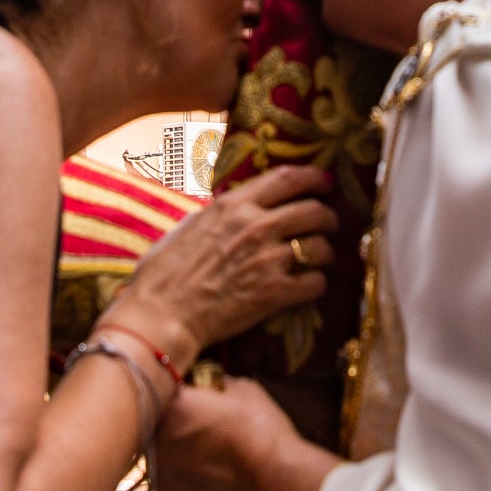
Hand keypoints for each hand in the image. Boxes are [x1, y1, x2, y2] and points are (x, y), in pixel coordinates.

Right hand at [111, 164, 334, 373]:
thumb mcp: (191, 225)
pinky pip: (315, 283)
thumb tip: (239, 205)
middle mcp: (256, 226)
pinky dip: (316, 284)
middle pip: (313, 211)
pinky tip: (308, 286)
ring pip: (320, 247)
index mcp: (233, 205)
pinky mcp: (275, 293)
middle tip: (328, 224)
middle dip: (327, 217)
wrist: (161, 314)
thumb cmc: (164, 272)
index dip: (313, 177)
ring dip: (324, 253)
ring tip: (319, 260)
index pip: (287, 178)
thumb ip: (222, 213)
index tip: (324, 181)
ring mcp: (268, 260)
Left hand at [149, 376, 330, 490]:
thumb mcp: (244, 391)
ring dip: (182, 464)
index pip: (161, 397)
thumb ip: (217, 386)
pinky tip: (216, 489)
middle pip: (157, 435)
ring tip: (216, 467)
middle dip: (177, 434)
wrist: (276, 486)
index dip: (180, 400)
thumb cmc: (262, 433)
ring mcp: (160, 481)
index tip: (198, 404)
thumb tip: (212, 386)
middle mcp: (154, 445)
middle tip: (207, 438)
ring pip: (165, 468)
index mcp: (169, 410)